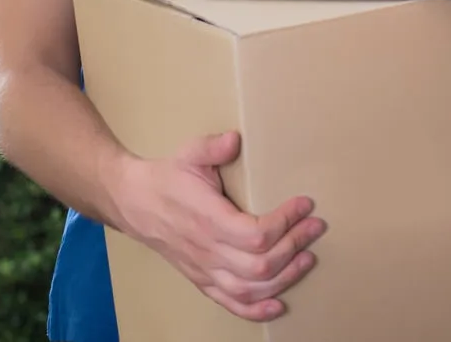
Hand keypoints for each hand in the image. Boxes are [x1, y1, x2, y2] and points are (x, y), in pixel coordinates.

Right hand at [110, 132, 325, 320]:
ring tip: (307, 258)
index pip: (256, 234)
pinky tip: (278, 305)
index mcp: (208, 219)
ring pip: (249, 289)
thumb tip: (236, 139)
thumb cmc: (168, 177)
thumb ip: (213, 147)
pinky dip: (256, 310)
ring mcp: (204, 269)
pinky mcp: (201, 280)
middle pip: (259, 265)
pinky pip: (230, 303)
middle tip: (315, 227)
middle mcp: (207, 250)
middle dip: (294, 246)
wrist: (135, 203)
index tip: (305, 204)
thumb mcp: (190, 154)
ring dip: (284, 278)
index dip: (286, 222)